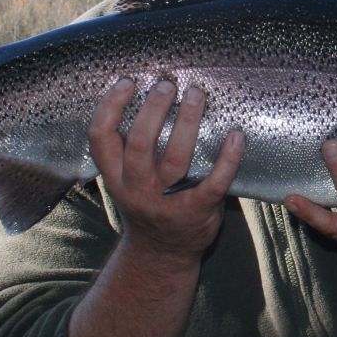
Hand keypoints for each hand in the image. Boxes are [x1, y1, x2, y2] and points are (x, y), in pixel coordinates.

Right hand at [88, 78, 243, 261]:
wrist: (163, 254)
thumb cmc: (148, 205)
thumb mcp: (124, 182)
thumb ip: (127, 152)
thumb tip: (148, 95)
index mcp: (115, 177)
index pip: (100, 138)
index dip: (110, 107)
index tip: (127, 82)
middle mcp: (136, 188)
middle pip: (140, 142)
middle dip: (154, 108)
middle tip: (168, 84)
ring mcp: (166, 201)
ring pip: (176, 157)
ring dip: (188, 121)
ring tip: (196, 95)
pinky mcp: (197, 210)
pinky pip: (214, 182)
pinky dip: (228, 158)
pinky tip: (236, 136)